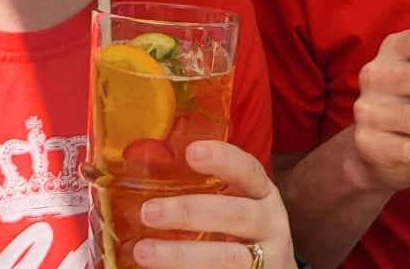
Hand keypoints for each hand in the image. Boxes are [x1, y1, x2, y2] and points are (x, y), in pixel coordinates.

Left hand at [133, 141, 295, 268]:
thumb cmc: (242, 231)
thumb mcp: (235, 205)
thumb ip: (205, 194)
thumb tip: (139, 187)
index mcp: (262, 194)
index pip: (247, 170)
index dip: (223, 159)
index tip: (192, 151)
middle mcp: (269, 223)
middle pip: (234, 214)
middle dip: (189, 212)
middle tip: (148, 212)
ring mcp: (266, 257)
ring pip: (227, 257)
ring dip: (181, 255)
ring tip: (143, 251)